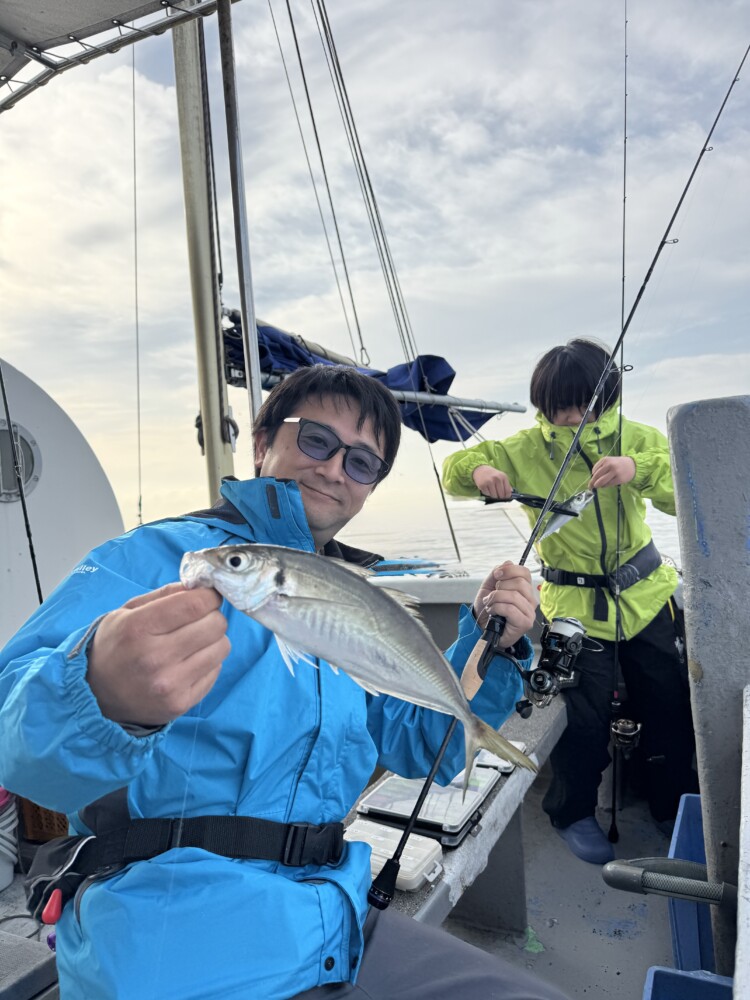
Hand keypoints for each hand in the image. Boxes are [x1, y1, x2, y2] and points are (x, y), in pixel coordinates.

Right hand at [87, 583, 230, 726]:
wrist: (95, 695)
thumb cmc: (115, 645)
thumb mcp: (128, 611)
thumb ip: (165, 594)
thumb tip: (202, 586)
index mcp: (139, 628)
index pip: (195, 604)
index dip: (209, 595)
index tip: (208, 596)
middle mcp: (155, 658)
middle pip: (215, 624)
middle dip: (212, 616)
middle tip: (198, 620)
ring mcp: (169, 684)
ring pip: (222, 647)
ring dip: (213, 640)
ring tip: (193, 642)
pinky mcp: (181, 703)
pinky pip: (216, 670)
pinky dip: (208, 662)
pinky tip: (188, 663)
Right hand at [472, 465, 512, 499]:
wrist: (480, 469)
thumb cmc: (492, 474)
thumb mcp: (501, 476)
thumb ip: (507, 484)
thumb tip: (510, 492)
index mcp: (503, 476)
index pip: (507, 491)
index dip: (507, 496)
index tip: (505, 497)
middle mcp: (497, 478)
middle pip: (501, 494)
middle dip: (500, 497)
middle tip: (498, 495)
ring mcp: (489, 482)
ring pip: (494, 496)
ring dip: (494, 496)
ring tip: (492, 491)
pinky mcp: (482, 485)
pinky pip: (487, 494)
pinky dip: (488, 494)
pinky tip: (487, 489)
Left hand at [472, 561, 537, 649]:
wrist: (482, 628)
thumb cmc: (488, 609)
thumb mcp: (488, 587)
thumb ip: (497, 573)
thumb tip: (508, 563)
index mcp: (524, 589)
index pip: (524, 573)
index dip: (509, 570)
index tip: (497, 575)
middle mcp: (530, 600)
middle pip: (520, 583)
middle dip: (500, 587)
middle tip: (492, 595)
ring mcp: (529, 612)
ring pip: (513, 596)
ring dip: (495, 599)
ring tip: (489, 604)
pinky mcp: (525, 623)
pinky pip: (510, 609)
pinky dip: (497, 608)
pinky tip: (493, 612)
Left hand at [589, 456, 635, 488]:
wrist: (632, 465)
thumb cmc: (618, 463)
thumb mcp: (609, 461)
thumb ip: (600, 467)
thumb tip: (592, 479)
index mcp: (605, 460)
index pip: (594, 470)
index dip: (592, 476)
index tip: (592, 479)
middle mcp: (609, 465)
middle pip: (597, 476)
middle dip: (592, 482)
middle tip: (590, 486)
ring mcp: (615, 472)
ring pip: (602, 481)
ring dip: (598, 485)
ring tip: (597, 486)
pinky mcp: (619, 479)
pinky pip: (608, 484)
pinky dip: (604, 486)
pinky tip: (605, 485)